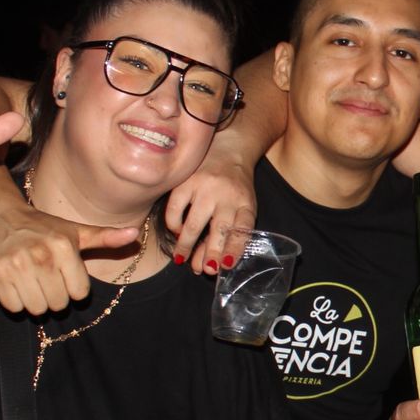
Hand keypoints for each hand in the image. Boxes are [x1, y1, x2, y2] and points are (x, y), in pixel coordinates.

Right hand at [0, 198, 140, 314]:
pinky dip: (14, 301)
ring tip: (30, 282)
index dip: (72, 289)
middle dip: (53, 297)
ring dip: (34, 301)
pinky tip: (13, 283)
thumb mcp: (74, 231)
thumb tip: (135, 234)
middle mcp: (41, 256)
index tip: (62, 275)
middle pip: (58, 304)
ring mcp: (16, 265)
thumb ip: (105, 238)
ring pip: (36, 308)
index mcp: (64, 247)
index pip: (79, 294)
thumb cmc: (41, 225)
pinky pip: (12, 307)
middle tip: (44, 279)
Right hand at [165, 143, 257, 274]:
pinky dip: (174, 225)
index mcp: (246, 203)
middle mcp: (227, 195)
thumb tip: (208, 265)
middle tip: (204, 270)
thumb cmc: (235, 187)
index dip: (235, 248)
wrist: (228, 148)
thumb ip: (229, 233)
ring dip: (186, 246)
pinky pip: (175, 209)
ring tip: (182, 259)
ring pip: (194, 224)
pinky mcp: (186, 181)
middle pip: (219, 230)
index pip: (244, 229)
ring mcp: (205, 187)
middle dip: (211, 254)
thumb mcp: (241, 206)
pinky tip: (177, 232)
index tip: (225, 265)